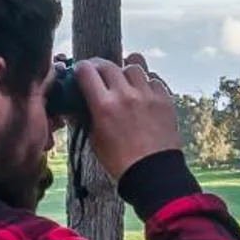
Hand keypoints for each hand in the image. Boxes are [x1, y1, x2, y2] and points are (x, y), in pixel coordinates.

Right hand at [73, 53, 180, 180]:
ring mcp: (147, 96)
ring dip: (125, 72)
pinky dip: (146, 82)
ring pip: (133, 67)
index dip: (81, 69)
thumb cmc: (120, 161)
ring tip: (123, 82)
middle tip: (99, 74)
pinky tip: (142, 92)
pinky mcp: (165, 100)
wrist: (153, 173)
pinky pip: (154, 79)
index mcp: (104, 106)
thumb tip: (75, 104)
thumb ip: (85, 117)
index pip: (86, 71)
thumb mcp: (95, 140)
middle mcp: (125, 95)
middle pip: (108, 65)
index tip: (81, 72)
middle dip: (100, 67)